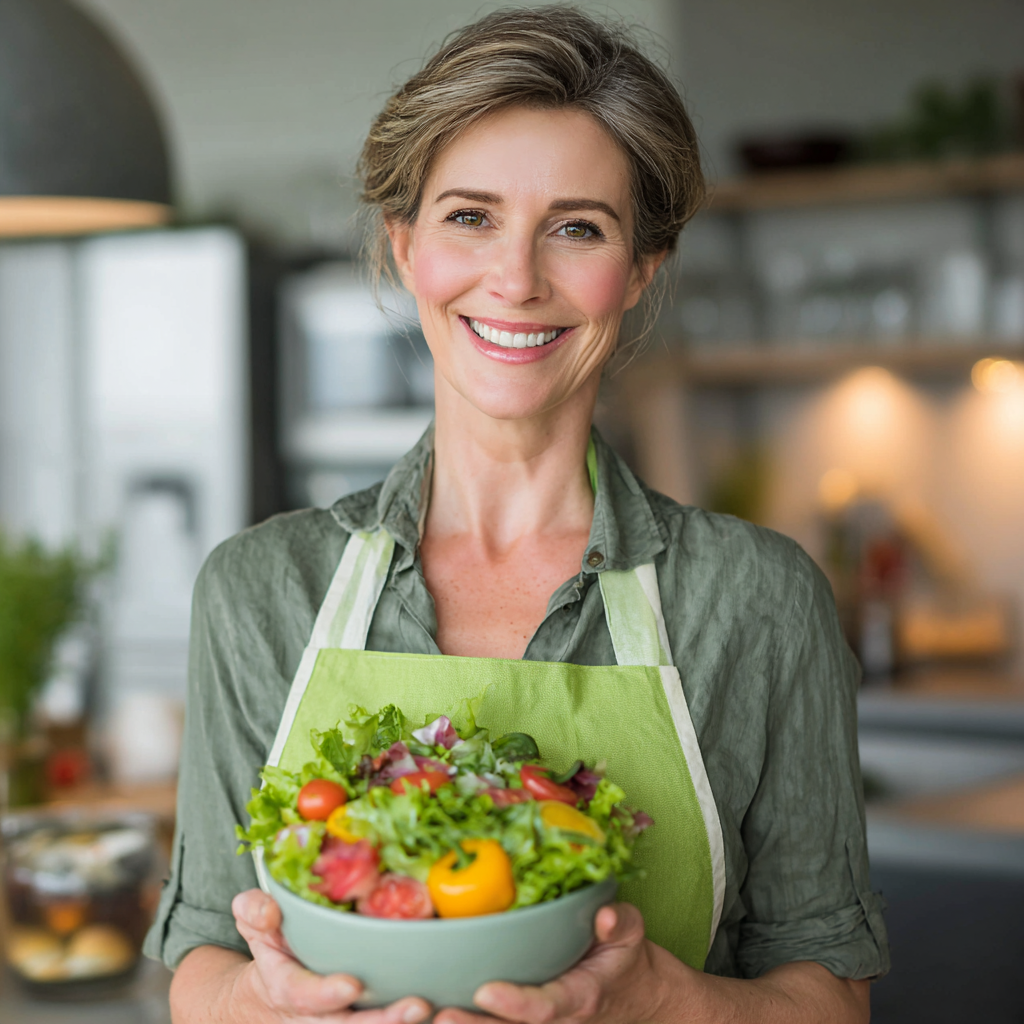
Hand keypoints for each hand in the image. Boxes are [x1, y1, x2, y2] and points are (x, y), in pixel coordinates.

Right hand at [228, 888, 431, 1022]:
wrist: (276, 984)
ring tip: (434, 1010)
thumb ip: (255, 912)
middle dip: (383, 1020)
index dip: (326, 994)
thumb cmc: (274, 943)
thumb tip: (265, 906)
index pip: (305, 996)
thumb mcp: (257, 924)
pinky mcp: (365, 1020)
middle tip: (417, 1006)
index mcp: (289, 989)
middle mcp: (318, 1015)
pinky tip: (446, 1011)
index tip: (352, 984)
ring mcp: (343, 1022)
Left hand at [434, 902, 666, 1023]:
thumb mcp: (630, 934)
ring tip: (425, 1017)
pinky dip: (464, 1023)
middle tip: (440, 1015)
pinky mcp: (521, 1021)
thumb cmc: (621, 957)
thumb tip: (604, 917)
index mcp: (579, 996)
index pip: (546, 1006)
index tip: (486, 992)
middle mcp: (555, 1018)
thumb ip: (619, 923)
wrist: (630, 993)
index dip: (517, 1003)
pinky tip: (428, 1014)